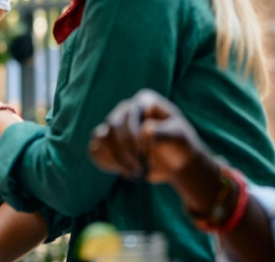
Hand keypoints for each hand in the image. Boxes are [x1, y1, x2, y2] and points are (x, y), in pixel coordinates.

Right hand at [89, 89, 205, 183]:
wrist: (176, 161)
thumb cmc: (180, 144)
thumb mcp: (178, 137)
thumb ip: (163, 132)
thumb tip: (145, 129)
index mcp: (144, 102)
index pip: (129, 113)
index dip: (132, 134)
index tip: (144, 152)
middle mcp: (126, 110)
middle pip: (112, 126)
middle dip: (124, 150)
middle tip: (139, 167)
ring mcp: (115, 126)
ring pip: (101, 137)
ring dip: (113, 157)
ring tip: (131, 172)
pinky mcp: (109, 143)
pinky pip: (95, 149)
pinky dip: (103, 161)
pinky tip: (118, 170)